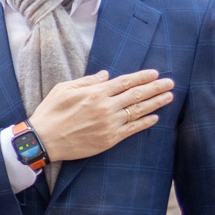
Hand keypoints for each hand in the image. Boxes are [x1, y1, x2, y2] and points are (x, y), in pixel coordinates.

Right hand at [27, 70, 175, 162]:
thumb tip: (105, 75)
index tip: (155, 73)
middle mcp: (106, 107)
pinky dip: (145, 123)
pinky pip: (132, 129)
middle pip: (136, 94)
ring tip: (168, 97)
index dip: (142, 77)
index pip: (125, 82)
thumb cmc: (50, 113)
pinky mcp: (109, 139)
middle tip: (170, 83)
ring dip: (155, 103)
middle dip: (155, 87)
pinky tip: (155, 117)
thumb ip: (87, 81)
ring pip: (138, 111)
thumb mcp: (64, 89)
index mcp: (95, 93)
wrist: (44, 140)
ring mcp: (109, 124)